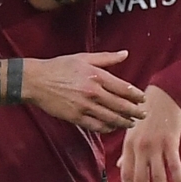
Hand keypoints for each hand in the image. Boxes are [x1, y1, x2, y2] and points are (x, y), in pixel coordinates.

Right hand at [22, 51, 145, 132]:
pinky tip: (112, 127)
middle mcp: (93, 92)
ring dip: (124, 122)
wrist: (36, 81)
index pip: (123, 88)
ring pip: (110, 118)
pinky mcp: (76, 117)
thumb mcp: (84, 58)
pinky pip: (96, 126)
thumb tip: (125, 53)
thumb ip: (107, 58)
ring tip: (131, 123)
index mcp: (96, 75)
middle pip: (120, 105)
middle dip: (134, 111)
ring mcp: (84, 106)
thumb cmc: (60, 66)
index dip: (136, 95)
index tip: (143, 99)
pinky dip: (107, 128)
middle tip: (143, 115)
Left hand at [118, 85, 180, 181]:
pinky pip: (174, 163)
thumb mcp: (133, 130)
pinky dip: (177, 177)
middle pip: (141, 179)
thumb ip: (128, 151)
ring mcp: (155, 145)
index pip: (127, 174)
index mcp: (129, 145)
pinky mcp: (170, 141)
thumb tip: (121, 166)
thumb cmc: (148, 112)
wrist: (164, 93)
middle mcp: (140, 147)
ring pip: (157, 175)